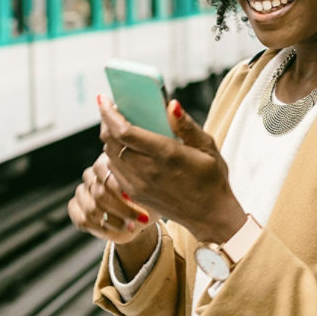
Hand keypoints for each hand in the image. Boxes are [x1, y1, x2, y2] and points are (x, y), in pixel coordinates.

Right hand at [67, 152, 156, 243]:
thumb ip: (141, 186)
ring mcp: (81, 191)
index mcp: (107, 162)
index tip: (133, 198)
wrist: (139, 216)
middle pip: (99, 193)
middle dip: (122, 209)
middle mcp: (91, 175)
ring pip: (91, 209)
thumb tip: (133, 191)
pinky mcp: (75, 208)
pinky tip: (113, 229)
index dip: (117, 186)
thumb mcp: (150, 190)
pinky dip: (98, 228)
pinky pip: (81, 220)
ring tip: (131, 226)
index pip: (102, 169)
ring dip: (113, 221)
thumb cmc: (147, 199)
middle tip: (140, 218)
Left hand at [98, 95, 246, 243]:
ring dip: (109, 138)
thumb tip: (171, 104)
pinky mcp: (136, 194)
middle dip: (107, 122)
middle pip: (111, 142)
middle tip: (112, 109)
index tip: (104, 99)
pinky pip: (114, 170)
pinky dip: (113, 155)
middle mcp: (148, 170)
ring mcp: (139, 185)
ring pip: (110, 156)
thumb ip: (186, 125)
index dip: (110, 114)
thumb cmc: (212, 178)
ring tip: (117, 126)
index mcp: (166, 154)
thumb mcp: (207, 146)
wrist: (211, 216)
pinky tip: (124, 148)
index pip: (125, 131)